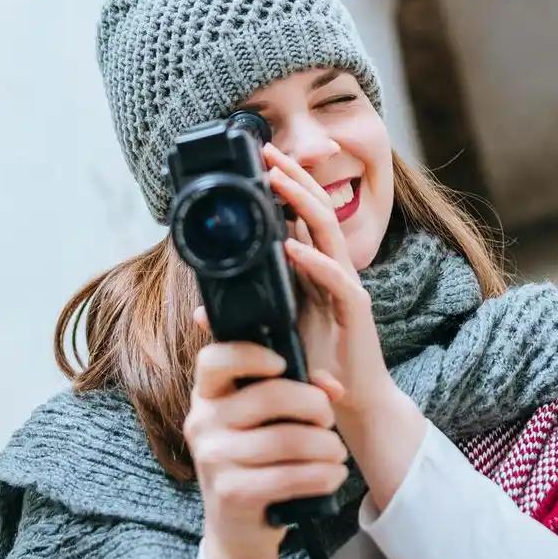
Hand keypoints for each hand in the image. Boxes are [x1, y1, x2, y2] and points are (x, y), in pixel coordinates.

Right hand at [183, 324, 348, 558]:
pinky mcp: (232, 492)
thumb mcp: (267, 420)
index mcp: (207, 395)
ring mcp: (214, 459)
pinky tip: (333, 475)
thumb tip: (332, 388)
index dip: (251, 354)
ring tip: (336, 452)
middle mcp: (203, 422)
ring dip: (326, 446)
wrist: (237, 529)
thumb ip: (297, 390)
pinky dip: (323, 475)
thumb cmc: (258, 460)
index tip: (282, 363)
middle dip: (315, 405)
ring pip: (288, 439)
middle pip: (270, 396)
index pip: (215, 359)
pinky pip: (291, 476)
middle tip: (328, 420)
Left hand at [261, 143, 425, 506]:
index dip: (285, 188)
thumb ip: (245, 318)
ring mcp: (347, 287)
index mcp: (317, 271)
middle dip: (293, 179)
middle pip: (317, 210)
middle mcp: (334, 270)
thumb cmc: (319, 366)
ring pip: (328, 232)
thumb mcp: (276, 336)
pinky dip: (313, 260)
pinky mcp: (355, 312)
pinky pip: (336, 278)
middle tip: (269, 153)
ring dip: (302, 203)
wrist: (355, 405)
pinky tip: (292, 247)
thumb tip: (202, 310)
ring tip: (277, 182)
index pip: (303, 217)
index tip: (260, 161)